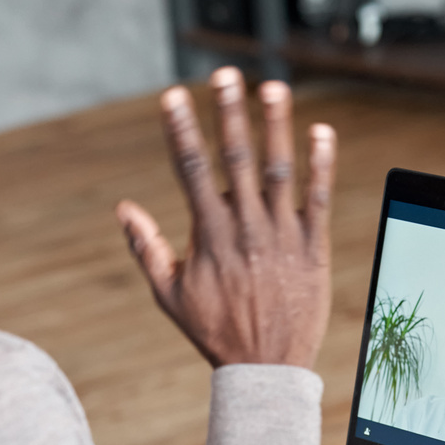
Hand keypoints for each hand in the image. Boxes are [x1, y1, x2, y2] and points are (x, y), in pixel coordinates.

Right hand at [116, 66, 336, 369]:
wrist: (266, 369)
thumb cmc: (216, 331)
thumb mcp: (170, 293)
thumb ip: (146, 247)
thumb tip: (123, 208)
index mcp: (210, 236)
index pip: (190, 171)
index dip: (181, 131)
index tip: (174, 96)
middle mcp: (246, 229)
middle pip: (236, 160)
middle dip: (229, 114)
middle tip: (226, 75)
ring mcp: (282, 237)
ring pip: (279, 172)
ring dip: (276, 128)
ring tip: (274, 88)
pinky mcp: (312, 248)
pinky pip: (319, 201)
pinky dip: (321, 166)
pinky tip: (321, 132)